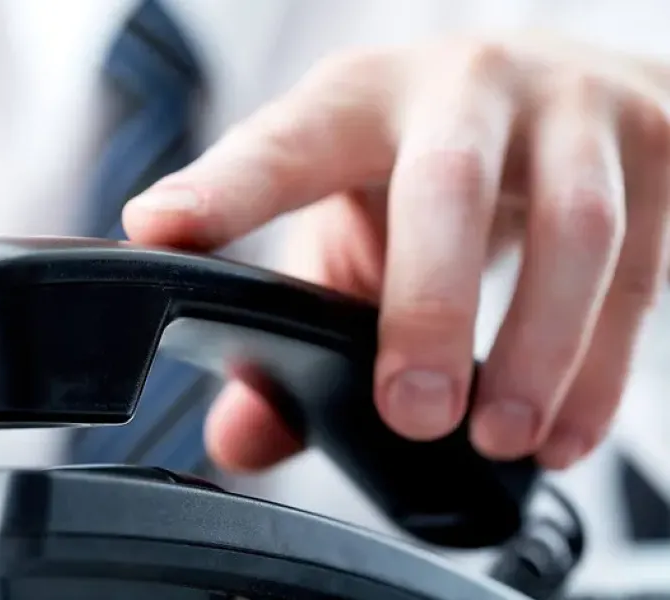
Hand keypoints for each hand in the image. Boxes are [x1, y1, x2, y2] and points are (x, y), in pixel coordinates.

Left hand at [122, 34, 669, 471]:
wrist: (568, 92)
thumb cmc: (432, 163)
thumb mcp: (355, 223)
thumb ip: (301, 322)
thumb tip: (241, 438)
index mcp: (362, 100)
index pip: (284, 142)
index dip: (223, 188)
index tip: (158, 232)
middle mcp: (463, 85)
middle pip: (445, 186)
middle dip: (428, 306)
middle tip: (411, 413)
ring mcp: (568, 108)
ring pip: (573, 227)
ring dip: (541, 350)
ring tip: (500, 438)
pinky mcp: (655, 145)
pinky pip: (645, 267)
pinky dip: (603, 366)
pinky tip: (562, 432)